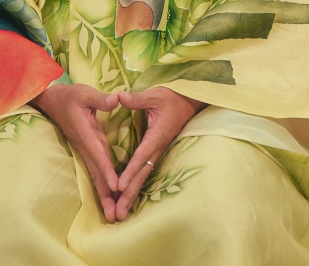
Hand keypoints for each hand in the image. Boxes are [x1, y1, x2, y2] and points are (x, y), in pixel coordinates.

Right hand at [31, 84, 121, 221]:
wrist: (51, 101)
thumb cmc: (70, 96)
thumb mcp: (85, 93)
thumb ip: (101, 99)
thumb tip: (117, 99)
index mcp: (86, 134)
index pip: (99, 155)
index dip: (108, 171)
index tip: (117, 187)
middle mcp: (85, 147)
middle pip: (97, 175)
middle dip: (106, 195)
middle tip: (115, 216)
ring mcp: (85, 151)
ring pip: (96, 176)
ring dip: (104, 196)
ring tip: (113, 215)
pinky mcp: (87, 151)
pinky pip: (96, 171)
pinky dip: (102, 186)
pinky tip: (109, 197)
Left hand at [113, 88, 203, 220]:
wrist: (190, 101)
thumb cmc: (172, 97)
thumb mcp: (154, 94)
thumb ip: (136, 99)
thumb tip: (118, 97)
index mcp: (157, 135)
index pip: (141, 156)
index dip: (130, 171)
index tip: (119, 186)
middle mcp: (158, 148)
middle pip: (143, 175)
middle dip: (130, 194)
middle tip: (118, 213)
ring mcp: (159, 151)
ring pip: (144, 177)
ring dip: (133, 195)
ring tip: (121, 214)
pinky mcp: (158, 152)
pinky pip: (146, 172)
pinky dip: (137, 187)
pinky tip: (130, 198)